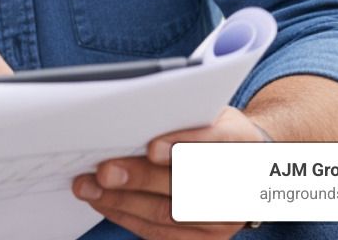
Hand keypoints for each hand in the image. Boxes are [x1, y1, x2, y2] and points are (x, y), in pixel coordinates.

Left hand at [72, 105, 265, 239]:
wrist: (248, 166)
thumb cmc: (216, 131)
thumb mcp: (210, 111)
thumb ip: (182, 113)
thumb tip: (131, 113)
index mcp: (241, 143)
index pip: (217, 143)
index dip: (184, 145)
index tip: (152, 148)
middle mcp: (239, 186)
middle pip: (186, 186)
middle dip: (140, 178)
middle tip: (103, 171)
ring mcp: (225, 219)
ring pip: (170, 215)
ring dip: (123, 201)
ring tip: (89, 188)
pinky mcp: (207, 238)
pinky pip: (162, 233)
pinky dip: (127, 216)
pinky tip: (103, 202)